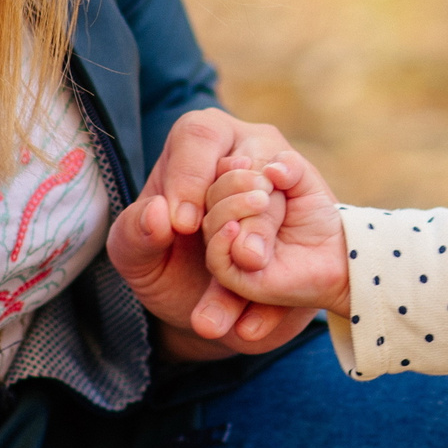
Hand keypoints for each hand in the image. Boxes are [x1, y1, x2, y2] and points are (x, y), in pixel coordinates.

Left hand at [107, 109, 317, 356]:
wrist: (223, 312)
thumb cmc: (174, 270)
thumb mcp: (139, 260)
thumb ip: (134, 236)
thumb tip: (158, 212)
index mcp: (196, 146)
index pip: (197, 135)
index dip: (190, 177)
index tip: (183, 226)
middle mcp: (244, 146)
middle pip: (242, 167)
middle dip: (230, 217)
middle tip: (220, 257)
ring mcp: (282, 174)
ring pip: (275, 200)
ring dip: (259, 247)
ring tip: (241, 293)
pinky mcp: (313, 203)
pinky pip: (308, 212)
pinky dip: (294, 254)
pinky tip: (270, 298)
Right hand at [201, 152, 349, 316]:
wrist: (336, 249)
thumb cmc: (315, 213)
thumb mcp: (304, 180)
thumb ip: (289, 165)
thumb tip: (272, 169)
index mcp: (234, 195)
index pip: (216, 177)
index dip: (229, 169)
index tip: (249, 163)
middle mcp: (226, 221)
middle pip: (212, 198)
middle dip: (236, 185)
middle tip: (266, 187)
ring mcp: (229, 248)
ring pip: (213, 225)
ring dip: (234, 208)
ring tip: (263, 200)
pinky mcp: (237, 277)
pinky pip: (216, 260)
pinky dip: (221, 241)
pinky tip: (235, 228)